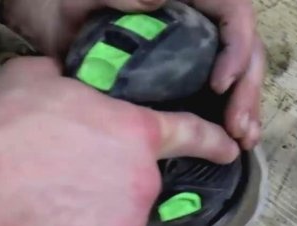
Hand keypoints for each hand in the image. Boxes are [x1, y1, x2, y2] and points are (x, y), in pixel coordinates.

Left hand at [0, 0, 265, 149]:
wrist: (50, 20)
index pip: (234, 14)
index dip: (237, 49)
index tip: (219, 84)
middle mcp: (199, 21)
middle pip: (244, 50)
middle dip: (247, 90)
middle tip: (240, 127)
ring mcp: (192, 49)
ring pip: (234, 75)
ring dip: (243, 107)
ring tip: (243, 139)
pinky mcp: (180, 75)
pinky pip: (211, 92)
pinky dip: (221, 115)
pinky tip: (229, 140)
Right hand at [0, 57, 237, 225]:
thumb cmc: (4, 126)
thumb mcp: (40, 79)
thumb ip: (72, 86)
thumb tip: (64, 88)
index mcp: (136, 133)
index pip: (190, 135)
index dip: (212, 142)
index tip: (229, 150)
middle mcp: (141, 181)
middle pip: (136, 188)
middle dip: (108, 186)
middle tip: (64, 179)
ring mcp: (123, 225)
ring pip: (112, 225)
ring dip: (87, 220)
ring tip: (44, 205)